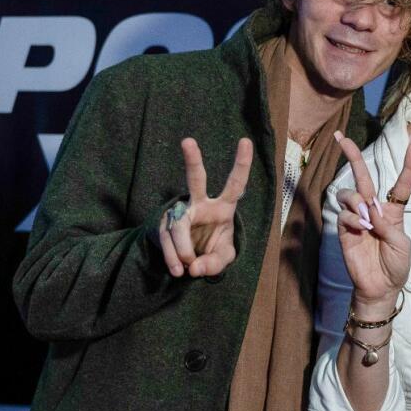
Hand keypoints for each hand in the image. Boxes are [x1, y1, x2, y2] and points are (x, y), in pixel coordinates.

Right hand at [159, 137, 252, 276]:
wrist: (191, 259)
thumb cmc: (213, 250)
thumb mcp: (222, 259)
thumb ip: (215, 263)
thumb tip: (194, 266)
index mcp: (224, 207)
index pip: (235, 185)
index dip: (241, 164)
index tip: (245, 141)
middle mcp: (201, 204)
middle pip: (196, 180)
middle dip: (192, 160)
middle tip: (188, 141)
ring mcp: (181, 212)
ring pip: (178, 226)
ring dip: (182, 251)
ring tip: (185, 270)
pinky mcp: (165, 224)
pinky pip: (167, 240)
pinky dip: (172, 258)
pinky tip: (177, 270)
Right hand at [333, 130, 410, 310]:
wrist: (380, 287)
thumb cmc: (396, 265)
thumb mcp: (402, 244)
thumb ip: (388, 225)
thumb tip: (369, 212)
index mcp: (393, 211)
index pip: (400, 183)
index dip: (408, 164)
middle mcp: (373, 209)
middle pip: (363, 176)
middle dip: (352, 155)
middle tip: (340, 137)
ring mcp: (357, 218)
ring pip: (349, 193)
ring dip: (357, 200)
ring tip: (367, 218)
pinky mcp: (344, 230)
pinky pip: (344, 213)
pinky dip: (352, 218)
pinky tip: (361, 229)